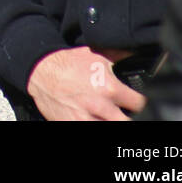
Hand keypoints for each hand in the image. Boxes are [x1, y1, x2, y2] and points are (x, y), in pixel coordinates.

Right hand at [26, 46, 146, 120]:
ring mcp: (85, 119)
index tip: (136, 103)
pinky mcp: (71, 125)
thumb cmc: (68, 63)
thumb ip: (118, 56)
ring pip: (110, 129)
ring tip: (108, 117)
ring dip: (111, 123)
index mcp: (109, 88)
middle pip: (128, 123)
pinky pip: (88, 130)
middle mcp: (100, 107)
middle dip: (128, 118)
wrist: (40, 71)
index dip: (140, 103)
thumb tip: (134, 52)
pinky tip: (93, 119)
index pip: (140, 104)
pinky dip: (94, 124)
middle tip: (124, 113)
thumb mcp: (95, 55)